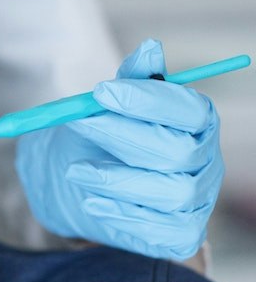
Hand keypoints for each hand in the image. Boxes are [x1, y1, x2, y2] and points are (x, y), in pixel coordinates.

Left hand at [15, 39, 223, 260]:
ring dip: (116, 179)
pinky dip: (123, 215)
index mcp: (197, 121)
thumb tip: (150, 48)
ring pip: (171, 192)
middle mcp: (206, 160)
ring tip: (76, 171)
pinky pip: (162, 231)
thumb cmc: (106, 138)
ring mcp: (198, 200)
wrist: (89, 185)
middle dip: (122, 136)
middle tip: (78, 124)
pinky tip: (92, 203)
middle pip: (178, 151)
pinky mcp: (182, 234)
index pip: (189, 109)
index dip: (146, 101)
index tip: (99, 93)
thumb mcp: (112, 105)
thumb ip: (132, 80)